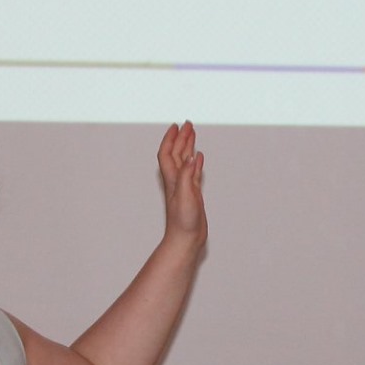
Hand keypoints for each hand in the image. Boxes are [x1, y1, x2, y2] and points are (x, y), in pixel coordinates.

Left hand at [157, 122, 206, 244]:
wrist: (185, 239)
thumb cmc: (182, 222)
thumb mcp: (185, 196)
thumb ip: (187, 176)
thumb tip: (190, 157)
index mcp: (172, 179)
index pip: (167, 153)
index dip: (170, 139)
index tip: (176, 126)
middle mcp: (177, 180)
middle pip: (176, 153)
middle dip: (181, 138)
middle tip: (187, 125)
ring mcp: (184, 186)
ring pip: (185, 161)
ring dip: (187, 146)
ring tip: (192, 134)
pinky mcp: (193, 193)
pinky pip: (193, 172)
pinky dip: (196, 162)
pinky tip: (198, 157)